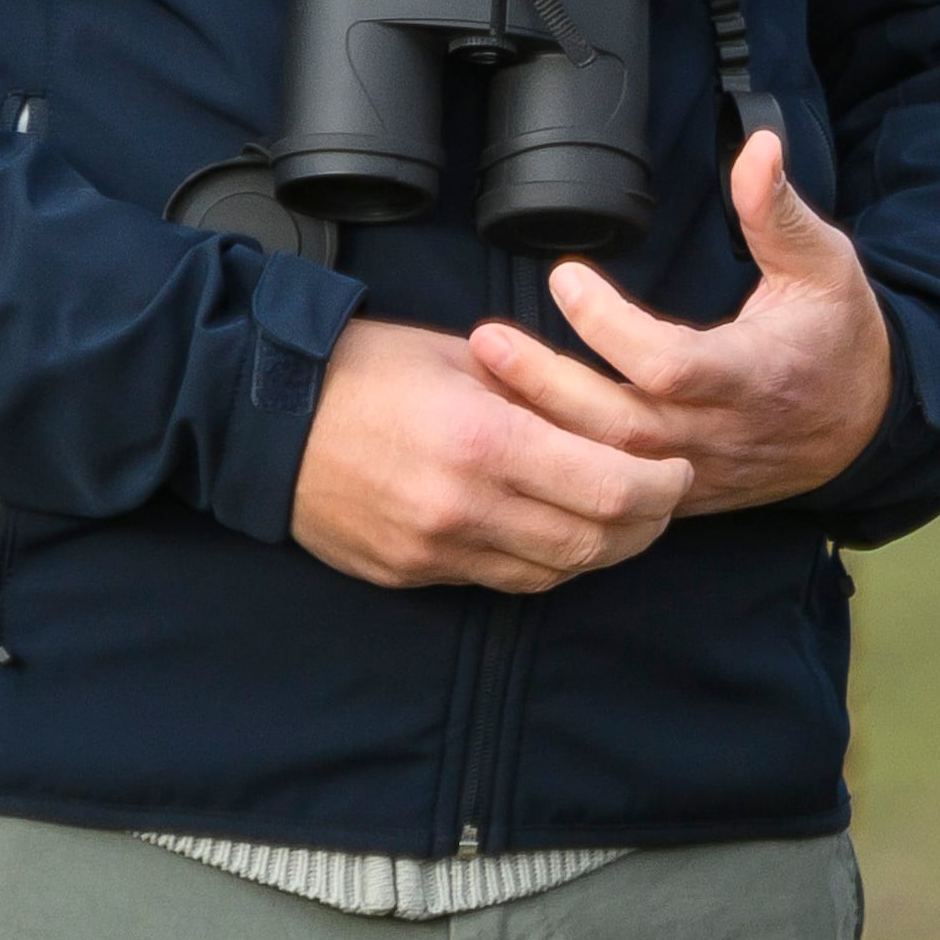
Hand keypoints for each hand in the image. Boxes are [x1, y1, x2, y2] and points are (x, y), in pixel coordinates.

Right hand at [291, 316, 691, 593]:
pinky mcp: (412, 574)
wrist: (262, 417)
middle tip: (663, 499)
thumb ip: (537, 392)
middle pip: (592, 543)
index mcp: (485, 442)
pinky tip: (558, 534)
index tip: (677, 470)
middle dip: (645, 525)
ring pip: (552, 573)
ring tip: (621, 519)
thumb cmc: (365, 368)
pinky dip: (544, 563)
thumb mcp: (463, 357)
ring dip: (599, 551)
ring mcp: (436, 550)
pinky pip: (501, 582)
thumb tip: (604, 414)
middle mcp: (465, 508)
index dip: (660, 487)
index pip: (608, 488)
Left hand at [465, 128, 893, 515]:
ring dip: (540, 422)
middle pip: (620, 425)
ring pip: (606, 465)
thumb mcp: (824, 264)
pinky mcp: (680, 494)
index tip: (565, 276)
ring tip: (483, 378)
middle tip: (485, 340)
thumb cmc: (838, 336)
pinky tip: (513, 425)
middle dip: (546, 386)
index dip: (610, 327)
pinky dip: (560, 459)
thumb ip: (778, 211)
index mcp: (756, 375)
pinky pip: (609, 488)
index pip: (671, 364)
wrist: (864, 425)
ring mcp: (698, 472)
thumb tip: (757, 146)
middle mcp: (721, 434)